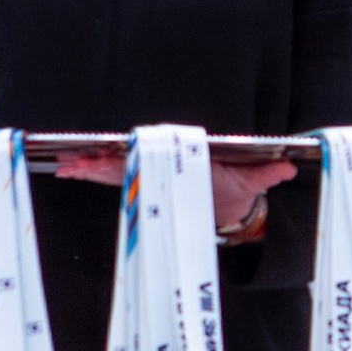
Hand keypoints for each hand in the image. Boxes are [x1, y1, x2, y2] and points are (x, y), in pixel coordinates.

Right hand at [55, 146, 294, 241]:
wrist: (232, 202)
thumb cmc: (237, 185)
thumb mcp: (253, 179)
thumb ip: (268, 173)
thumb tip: (287, 166)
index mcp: (181, 152)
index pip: (150, 148)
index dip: (127, 151)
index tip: (105, 150)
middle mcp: (162, 157)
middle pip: (124, 155)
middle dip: (97, 158)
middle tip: (72, 159)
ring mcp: (149, 169)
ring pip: (113, 165)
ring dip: (88, 166)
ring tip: (64, 166)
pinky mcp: (142, 182)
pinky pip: (112, 177)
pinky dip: (91, 174)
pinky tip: (67, 171)